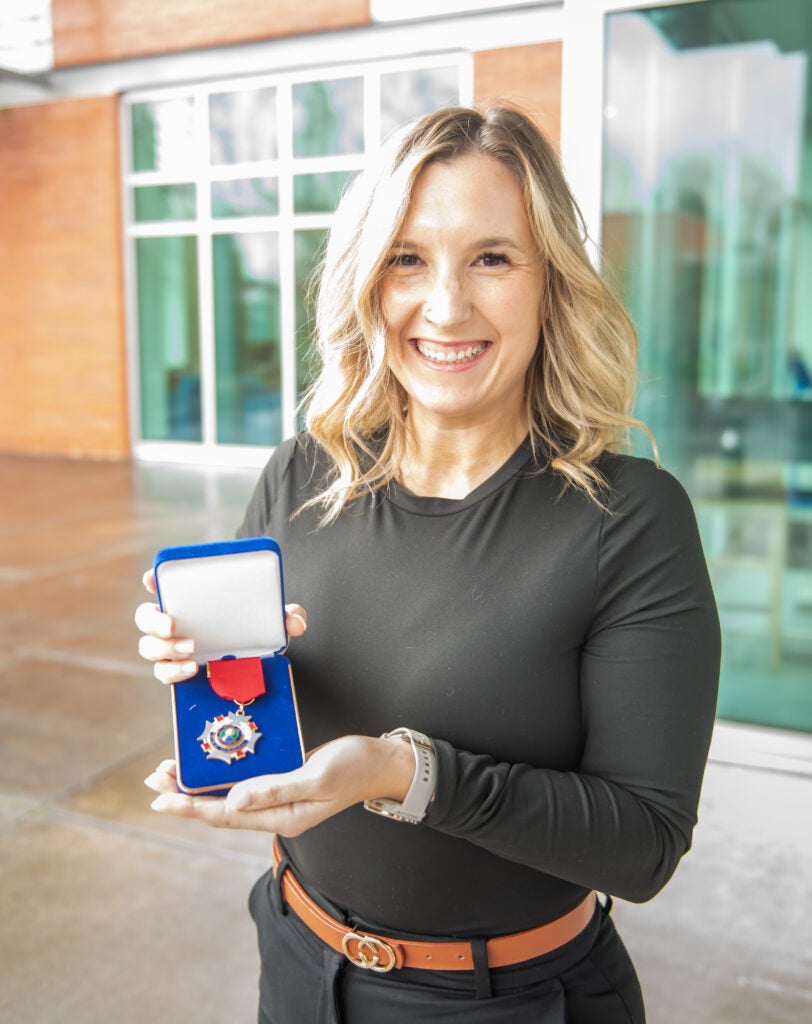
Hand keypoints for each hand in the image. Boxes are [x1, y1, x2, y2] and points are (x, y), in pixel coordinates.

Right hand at [134, 568, 307, 683]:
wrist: (258, 659)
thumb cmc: (256, 626)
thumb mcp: (273, 617)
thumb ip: (287, 615)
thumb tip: (295, 623)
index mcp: (190, 599)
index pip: (163, 582)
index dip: (153, 579)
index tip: (152, 578)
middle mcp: (174, 621)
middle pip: (145, 616)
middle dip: (153, 620)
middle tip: (173, 624)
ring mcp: (171, 646)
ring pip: (148, 646)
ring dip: (163, 648)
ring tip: (191, 650)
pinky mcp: (176, 670)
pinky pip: (162, 672)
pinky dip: (172, 672)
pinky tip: (191, 670)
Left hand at [144, 733, 413, 835]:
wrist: (381, 763)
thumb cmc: (354, 767)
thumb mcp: (317, 776)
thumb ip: (275, 788)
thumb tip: (233, 800)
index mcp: (282, 816)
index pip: (225, 815)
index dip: (189, 806)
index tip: (160, 797)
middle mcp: (275, 811)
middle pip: (219, 808)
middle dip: (185, 795)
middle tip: (153, 779)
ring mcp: (278, 797)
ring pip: (228, 794)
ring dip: (199, 784)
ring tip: (170, 772)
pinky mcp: (283, 780)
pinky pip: (244, 780)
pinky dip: (222, 772)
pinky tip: (210, 762)